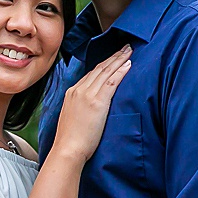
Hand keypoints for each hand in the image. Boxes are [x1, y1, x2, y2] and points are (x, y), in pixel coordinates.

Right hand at [52, 45, 131, 162]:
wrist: (67, 149)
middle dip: (113, 57)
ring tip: (129, 51)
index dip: (104, 64)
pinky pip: (112, 82)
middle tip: (125, 47)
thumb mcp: (72, 118)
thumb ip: (81, 108)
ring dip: (119, 60)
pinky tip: (128, 65)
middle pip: (99, 69)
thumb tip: (90, 108)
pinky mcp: (98, 102)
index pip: (91, 74)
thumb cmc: (71, 140)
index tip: (113, 57)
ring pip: (106, 72)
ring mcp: (88, 95)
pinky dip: (120, 71)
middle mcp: (78, 90)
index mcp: (72, 93)